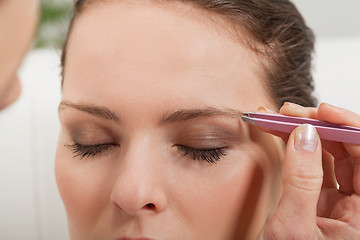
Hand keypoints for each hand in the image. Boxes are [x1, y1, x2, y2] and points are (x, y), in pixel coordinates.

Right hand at [258, 103, 359, 238]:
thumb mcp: (292, 228)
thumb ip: (301, 180)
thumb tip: (304, 135)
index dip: (349, 128)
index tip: (321, 112)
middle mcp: (359, 210)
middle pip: (351, 153)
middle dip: (321, 127)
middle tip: (292, 112)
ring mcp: (341, 206)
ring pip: (332, 158)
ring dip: (306, 134)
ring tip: (281, 119)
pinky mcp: (321, 204)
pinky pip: (315, 169)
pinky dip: (298, 150)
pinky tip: (284, 136)